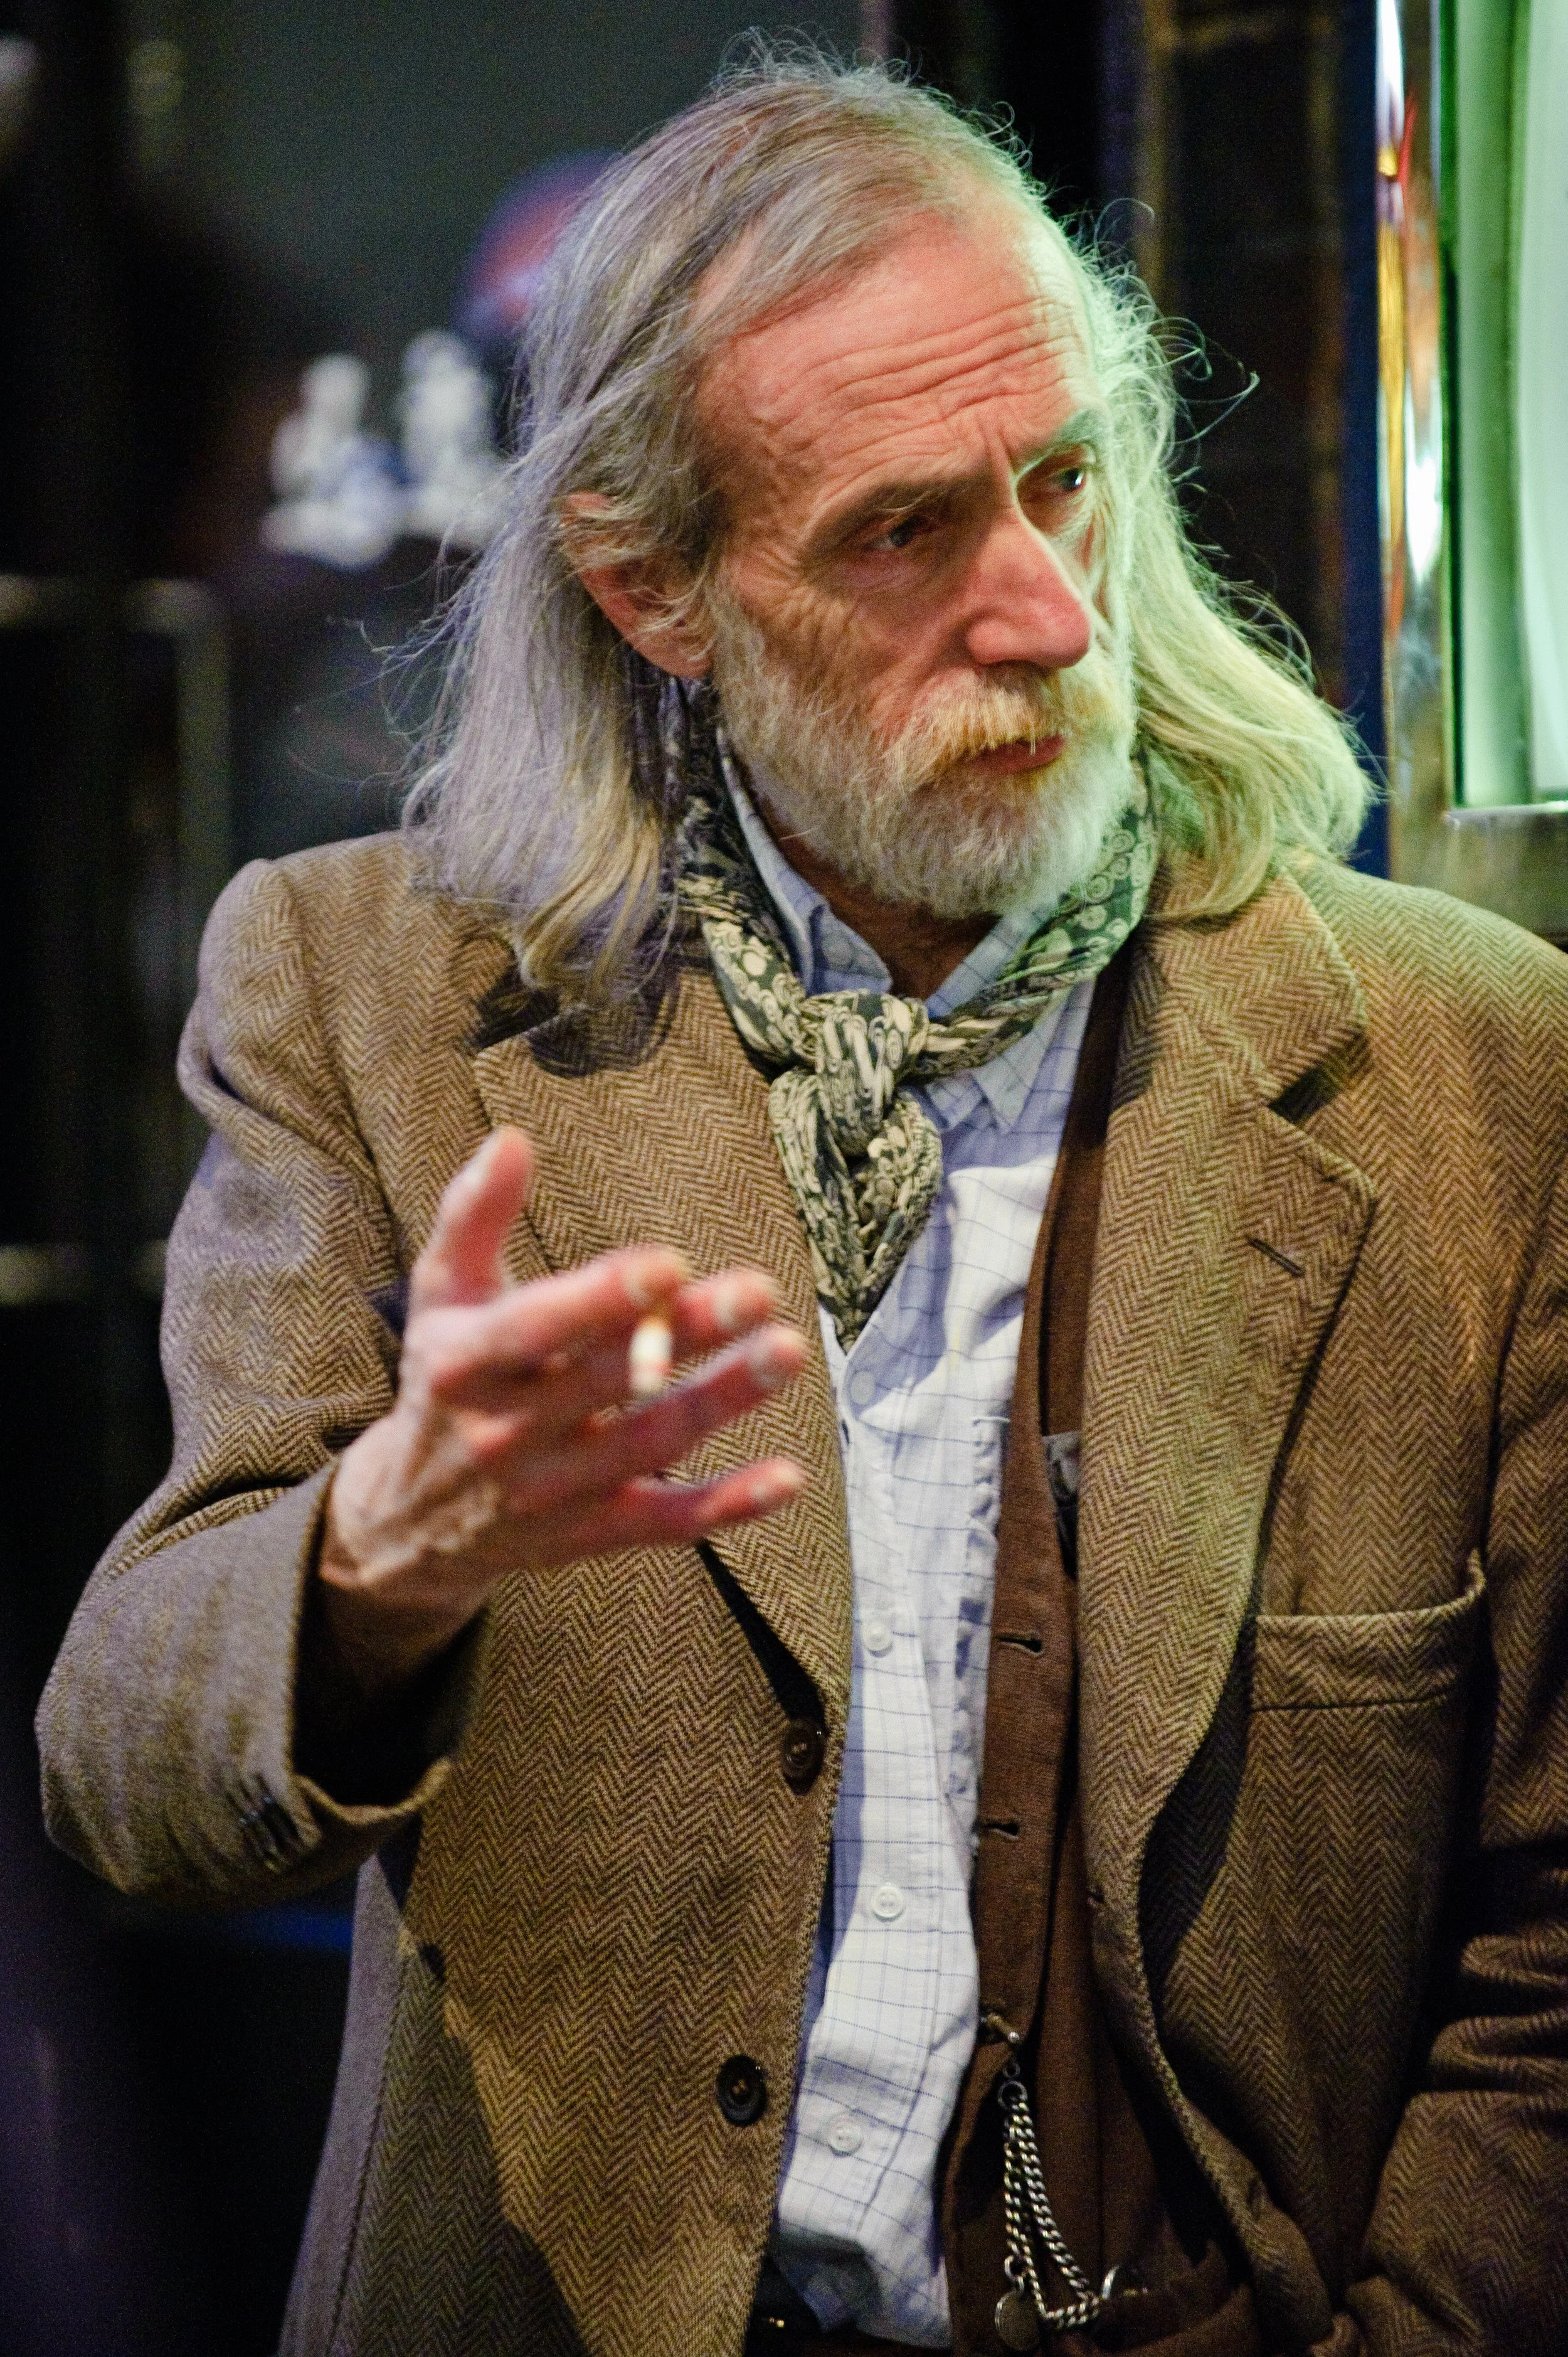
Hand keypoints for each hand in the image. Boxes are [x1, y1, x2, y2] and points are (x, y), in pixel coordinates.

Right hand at [318, 1127, 807, 1698]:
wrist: (409, 1522)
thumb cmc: (444, 1379)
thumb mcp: (439, 1295)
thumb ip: (473, 1214)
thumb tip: (513, 1138)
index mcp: (466, 1364)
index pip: (534, 1328)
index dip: (599, 1298)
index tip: (667, 1262)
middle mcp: (506, 1433)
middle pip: (607, 1379)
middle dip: (687, 1333)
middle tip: (760, 1290)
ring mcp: (554, 1490)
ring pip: (649, 1443)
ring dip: (724, 1400)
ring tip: (787, 1350)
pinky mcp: (592, 1534)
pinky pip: (667, 1523)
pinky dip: (729, 1505)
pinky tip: (790, 1475)